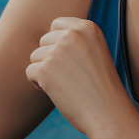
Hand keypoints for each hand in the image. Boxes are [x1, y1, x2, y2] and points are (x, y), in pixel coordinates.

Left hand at [26, 17, 132, 138]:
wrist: (108, 114)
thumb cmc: (102, 87)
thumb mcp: (95, 52)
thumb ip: (75, 40)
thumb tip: (46, 36)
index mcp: (87, 27)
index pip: (57, 24)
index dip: (58, 44)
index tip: (72, 61)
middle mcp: (72, 35)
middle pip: (44, 41)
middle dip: (51, 58)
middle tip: (71, 76)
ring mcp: (57, 51)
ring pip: (35, 56)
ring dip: (45, 71)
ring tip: (66, 84)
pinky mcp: (45, 70)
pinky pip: (30, 72)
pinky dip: (39, 84)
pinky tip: (58, 92)